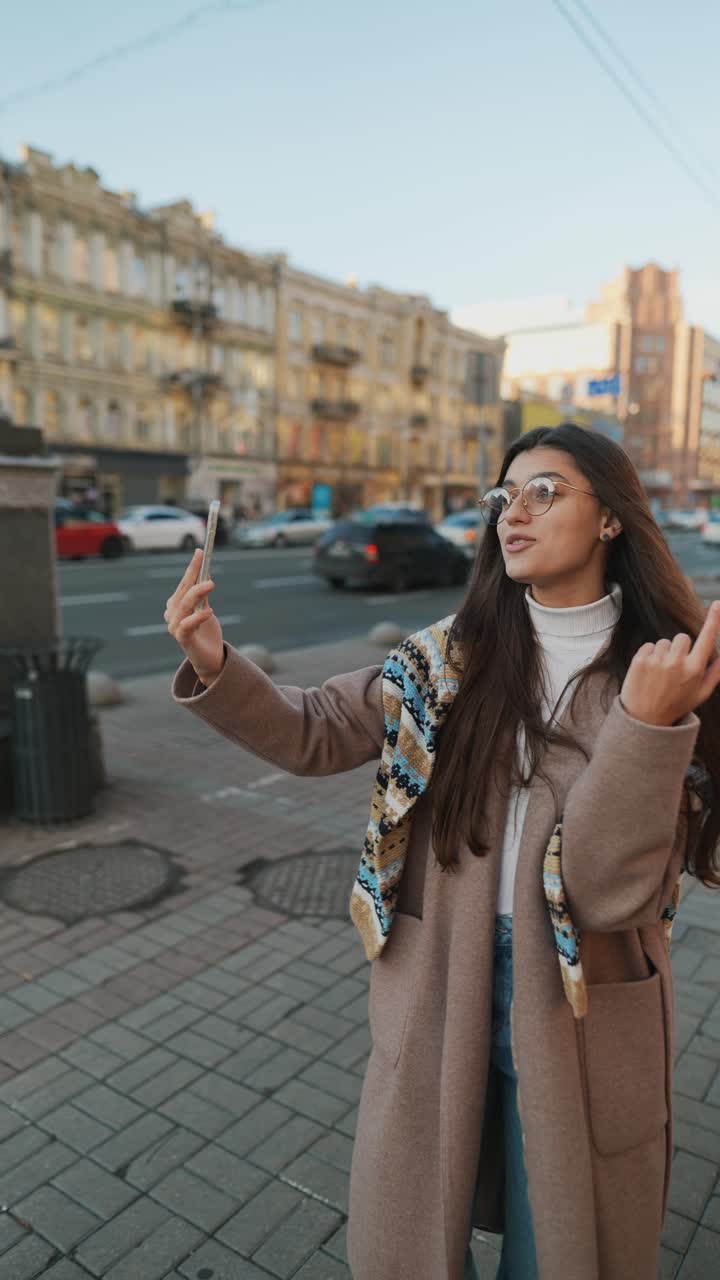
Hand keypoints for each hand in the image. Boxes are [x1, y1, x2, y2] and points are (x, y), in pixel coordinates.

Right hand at [164, 549, 224, 686]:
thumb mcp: (206, 609)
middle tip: (205, 563)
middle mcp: (172, 615)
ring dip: (197, 593)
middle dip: (193, 576)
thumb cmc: (206, 634)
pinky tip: (209, 612)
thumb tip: (206, 573)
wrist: (210, 659)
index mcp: (176, 606)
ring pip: (183, 606)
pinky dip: (197, 617)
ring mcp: (175, 628)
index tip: (200, 552)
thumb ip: (203, 595)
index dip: (191, 568)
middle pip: (182, 592)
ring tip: (211, 584)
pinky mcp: (183, 640)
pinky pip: (187, 626)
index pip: (183, 583)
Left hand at [620, 601, 719, 725]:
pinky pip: (648, 645)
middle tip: (674, 668)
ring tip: (659, 674)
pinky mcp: (640, 660)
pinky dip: (648, 655)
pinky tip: (648, 672)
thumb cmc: (676, 705)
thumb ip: (715, 673)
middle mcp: (677, 663)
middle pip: (682, 637)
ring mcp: (657, 661)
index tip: (717, 603)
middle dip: (680, 648)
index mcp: (695, 670)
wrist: (644, 719)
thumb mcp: (701, 694)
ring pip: (664, 641)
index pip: (707, 639)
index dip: (714, 620)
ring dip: (663, 653)